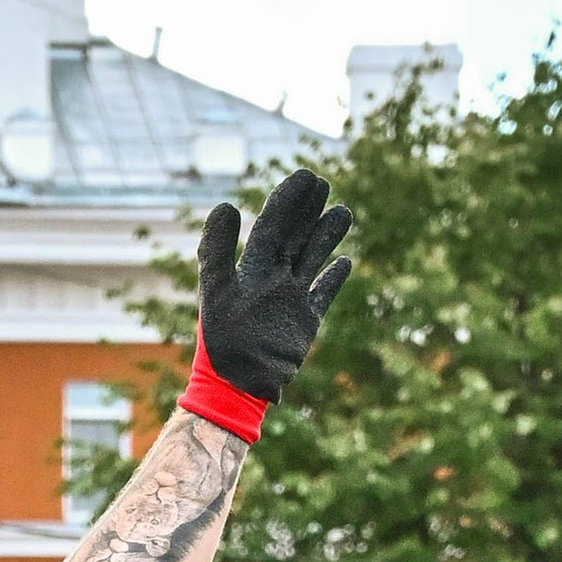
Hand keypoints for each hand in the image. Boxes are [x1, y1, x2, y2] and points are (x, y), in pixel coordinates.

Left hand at [196, 167, 353, 403]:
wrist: (237, 386)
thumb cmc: (221, 342)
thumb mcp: (216, 291)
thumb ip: (218, 250)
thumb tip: (228, 205)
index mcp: (251, 270)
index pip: (272, 225)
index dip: (287, 200)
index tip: (306, 175)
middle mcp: (272, 280)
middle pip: (294, 236)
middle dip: (307, 210)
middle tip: (322, 182)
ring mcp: (290, 300)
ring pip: (313, 258)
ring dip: (327, 235)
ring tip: (343, 210)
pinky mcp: (304, 322)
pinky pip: (322, 294)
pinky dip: (334, 278)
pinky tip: (345, 262)